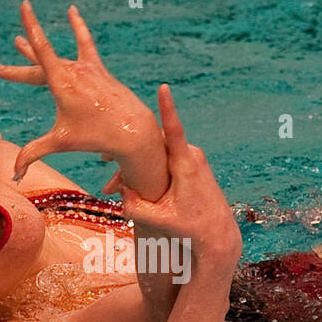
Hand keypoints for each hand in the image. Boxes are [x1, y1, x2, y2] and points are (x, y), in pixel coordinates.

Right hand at [0, 1, 159, 181]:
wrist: (131, 131)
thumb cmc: (96, 137)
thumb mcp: (60, 143)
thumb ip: (33, 154)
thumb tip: (13, 175)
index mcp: (62, 83)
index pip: (42, 50)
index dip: (31, 27)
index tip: (25, 5)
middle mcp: (74, 70)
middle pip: (39, 64)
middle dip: (17, 68)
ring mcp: (87, 68)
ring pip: (57, 56)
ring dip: (37, 51)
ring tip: (19, 42)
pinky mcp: (98, 69)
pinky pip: (85, 44)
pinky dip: (78, 27)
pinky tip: (72, 11)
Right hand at [110, 85, 241, 267]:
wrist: (216, 233)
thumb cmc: (192, 227)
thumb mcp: (162, 221)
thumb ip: (139, 209)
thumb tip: (122, 194)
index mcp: (186, 164)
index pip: (174, 130)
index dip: (168, 108)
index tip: (163, 88)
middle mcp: (191, 156)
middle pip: (154, 144)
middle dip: (129, 152)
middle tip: (104, 162)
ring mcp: (191, 159)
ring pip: (156, 153)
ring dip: (135, 164)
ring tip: (112, 186)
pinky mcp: (189, 164)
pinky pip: (163, 159)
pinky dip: (146, 168)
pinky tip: (128, 185)